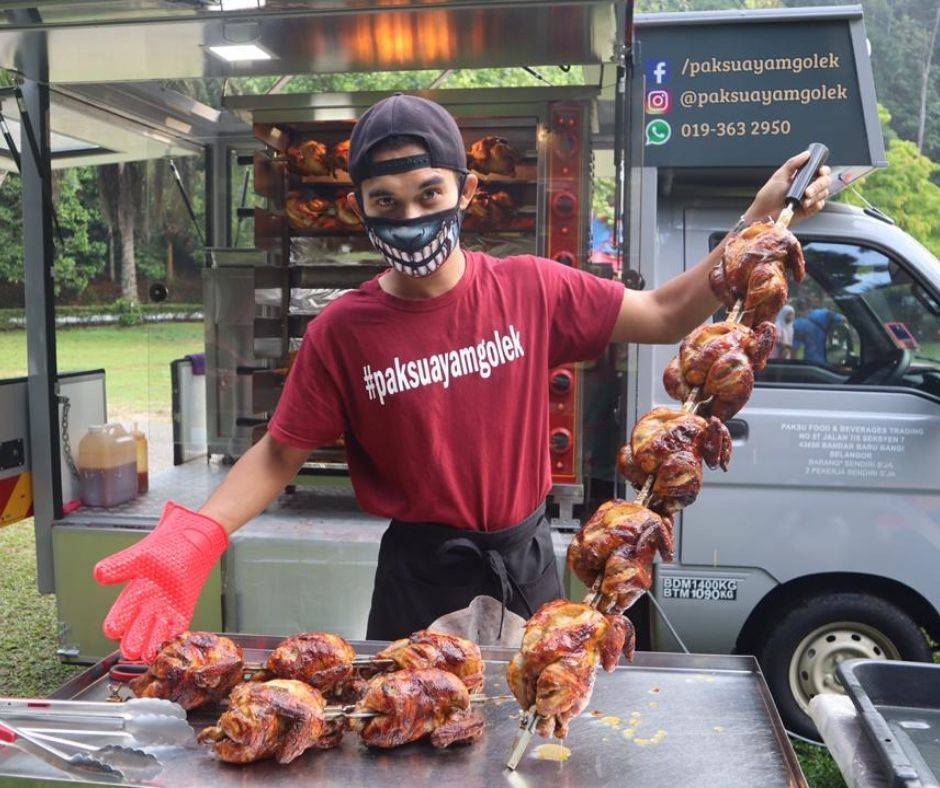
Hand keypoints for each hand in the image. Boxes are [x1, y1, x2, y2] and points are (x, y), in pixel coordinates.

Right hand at [93, 502, 227, 661]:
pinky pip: (178, 626)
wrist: (189, 543)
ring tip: (147, 654)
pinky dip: (175, 634)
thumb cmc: (162, 548)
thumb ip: (119, 566)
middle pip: (136, 629)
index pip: (119, 614)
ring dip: (152, 643)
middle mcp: (146, 607)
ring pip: (155, 632)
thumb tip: (99, 574)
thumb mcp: (138, 557)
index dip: (116, 622)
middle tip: (129, 650)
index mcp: (132, 596)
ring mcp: (165, 611)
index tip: (112, 629)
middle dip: (133, 639)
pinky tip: (172, 641)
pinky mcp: (182, 611)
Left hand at [746, 149, 830, 224]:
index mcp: (802, 176)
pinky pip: (820, 205)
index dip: (824, 170)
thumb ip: (793, 163)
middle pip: (825, 181)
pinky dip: (814, 205)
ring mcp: (810, 198)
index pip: (820, 170)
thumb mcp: (779, 176)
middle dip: (818, 185)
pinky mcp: (809, 209)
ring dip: (816, 196)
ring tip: (803, 201)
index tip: (821, 172)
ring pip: (824, 193)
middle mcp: (808, 186)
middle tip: (808, 192)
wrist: (764, 213)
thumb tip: (807, 154)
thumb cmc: (769, 195)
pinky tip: (805, 206)